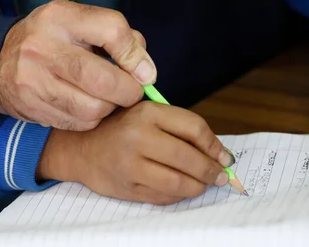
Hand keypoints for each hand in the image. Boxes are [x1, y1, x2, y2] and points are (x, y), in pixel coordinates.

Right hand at [0, 0, 155, 129]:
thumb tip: (146, 69)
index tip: (144, 70)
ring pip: (93, 108)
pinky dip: (92, 119)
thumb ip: (116, 36)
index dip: (135, 54)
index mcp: (61, 17)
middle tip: (132, 91)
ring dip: (110, 107)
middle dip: (128, 91)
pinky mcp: (31, 108)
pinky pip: (78, 123)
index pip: (112, 30)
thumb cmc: (51, 37)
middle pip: (103, 78)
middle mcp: (44, 47)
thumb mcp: (78, 21)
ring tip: (108, 97)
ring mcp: (34, 80)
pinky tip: (87, 105)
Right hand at [38, 102, 233, 204]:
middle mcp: (138, 136)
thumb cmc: (122, 128)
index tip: (226, 156)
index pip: (193, 127)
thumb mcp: (147, 114)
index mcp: (147, 112)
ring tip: (205, 184)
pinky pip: (164, 197)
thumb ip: (178, 127)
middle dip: (212, 170)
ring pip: (179, 182)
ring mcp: (131, 164)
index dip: (215, 144)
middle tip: (222, 176)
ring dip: (199, 186)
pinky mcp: (127, 187)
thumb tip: (218, 152)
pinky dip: (179, 195)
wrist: (83, 148)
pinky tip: (183, 189)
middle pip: (189, 157)